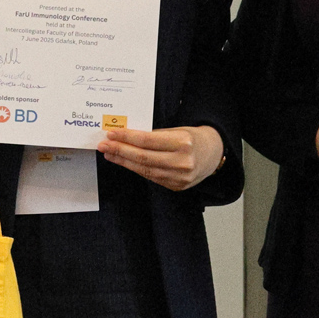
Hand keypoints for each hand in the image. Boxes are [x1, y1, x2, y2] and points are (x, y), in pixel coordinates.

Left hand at [100, 124, 224, 191]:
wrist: (214, 155)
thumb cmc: (194, 138)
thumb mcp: (178, 130)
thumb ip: (155, 135)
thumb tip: (126, 137)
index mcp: (184, 143)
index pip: (147, 141)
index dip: (126, 138)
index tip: (111, 134)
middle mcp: (182, 162)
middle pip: (143, 157)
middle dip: (120, 151)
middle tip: (104, 145)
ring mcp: (180, 177)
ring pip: (145, 170)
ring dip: (124, 162)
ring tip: (110, 154)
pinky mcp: (177, 187)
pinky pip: (151, 177)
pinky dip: (136, 169)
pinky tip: (125, 163)